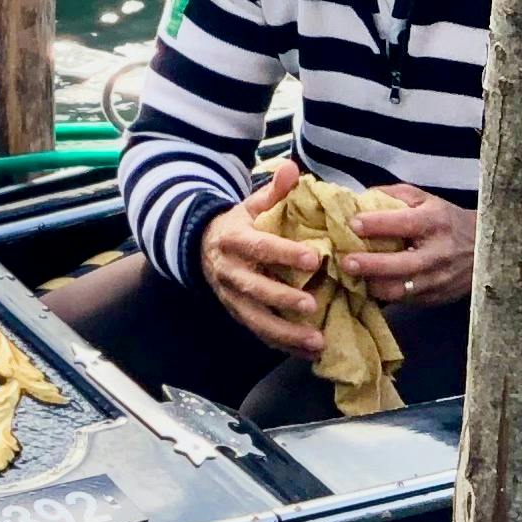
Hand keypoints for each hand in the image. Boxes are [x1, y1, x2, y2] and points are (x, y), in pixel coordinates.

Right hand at [199, 163, 334, 359]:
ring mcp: (232, 298)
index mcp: (234, 240)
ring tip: (317, 341)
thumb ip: (275, 191)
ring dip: (286, 334)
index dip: (285, 252)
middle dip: (282, 299)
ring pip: (256, 320)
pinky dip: (284, 345)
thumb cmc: (240, 224)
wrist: (204, 247)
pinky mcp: (238, 316)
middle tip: (312, 305)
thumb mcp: (252, 205)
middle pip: (254, 289)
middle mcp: (229, 272)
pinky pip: (260, 334)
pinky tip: (311, 353)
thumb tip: (293, 168)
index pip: (259, 247)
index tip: (315, 258)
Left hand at [347, 188, 475, 312]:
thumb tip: (359, 199)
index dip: (377, 224)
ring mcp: (438, 279)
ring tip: (352, 278)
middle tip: (346, 262)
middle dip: (371, 265)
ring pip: (401, 290)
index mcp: (435, 223)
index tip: (352, 224)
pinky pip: (405, 301)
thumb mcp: (426, 200)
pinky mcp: (436, 298)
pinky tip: (368, 287)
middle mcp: (438, 253)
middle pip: (402, 264)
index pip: (405, 224)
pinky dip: (384, 295)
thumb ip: (394, 196)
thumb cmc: (447, 220)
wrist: (485, 250)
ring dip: (373, 285)